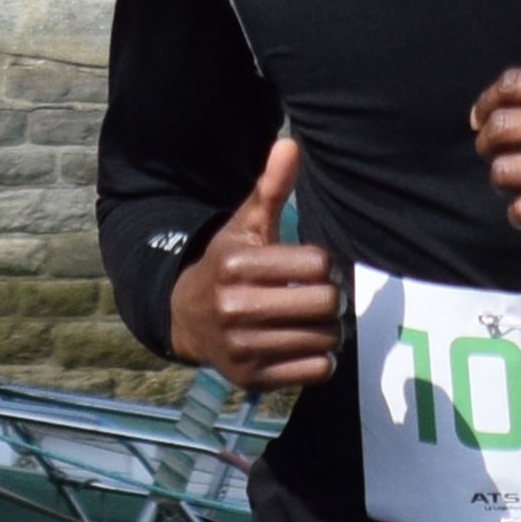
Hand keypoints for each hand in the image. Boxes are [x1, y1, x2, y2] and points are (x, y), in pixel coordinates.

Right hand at [164, 137, 345, 392]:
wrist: (187, 318)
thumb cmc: (229, 266)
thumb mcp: (245, 226)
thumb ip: (271, 188)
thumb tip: (290, 143)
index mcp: (235, 265)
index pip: (318, 264)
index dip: (328, 265)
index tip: (319, 268)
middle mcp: (234, 307)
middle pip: (325, 303)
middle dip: (333, 298)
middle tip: (324, 296)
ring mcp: (242, 347)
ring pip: (324, 339)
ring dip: (330, 330)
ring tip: (315, 320)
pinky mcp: (252, 378)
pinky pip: (316, 371)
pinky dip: (322, 359)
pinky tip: (307, 344)